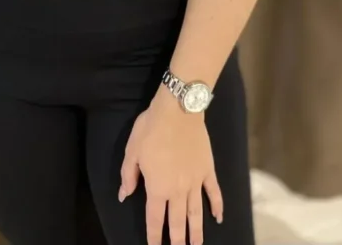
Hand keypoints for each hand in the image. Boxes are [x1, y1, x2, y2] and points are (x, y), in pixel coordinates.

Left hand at [119, 89, 222, 244]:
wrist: (178, 110)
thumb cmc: (151, 128)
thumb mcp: (132, 151)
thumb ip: (128, 175)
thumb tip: (123, 196)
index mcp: (157, 187)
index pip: (155, 218)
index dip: (154, 236)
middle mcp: (177, 190)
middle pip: (177, 222)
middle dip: (177, 240)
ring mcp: (195, 181)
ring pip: (196, 213)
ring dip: (197, 232)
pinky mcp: (207, 170)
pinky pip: (214, 192)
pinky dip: (217, 206)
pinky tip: (218, 218)